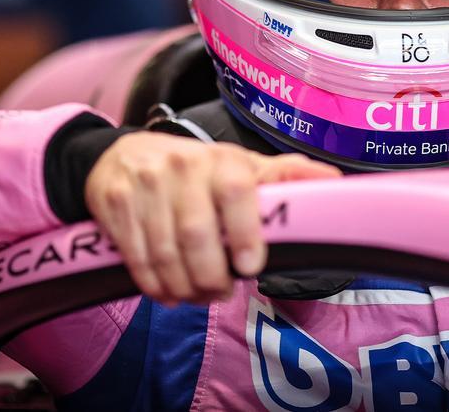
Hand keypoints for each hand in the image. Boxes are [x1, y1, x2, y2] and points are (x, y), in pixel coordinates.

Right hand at [84, 133, 339, 303]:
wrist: (120, 154)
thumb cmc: (195, 169)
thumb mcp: (240, 166)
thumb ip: (285, 177)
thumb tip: (335, 182)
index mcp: (220, 160)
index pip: (238, 191)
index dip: (246, 232)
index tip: (250, 266)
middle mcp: (180, 168)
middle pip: (196, 234)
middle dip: (211, 276)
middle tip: (220, 292)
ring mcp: (143, 186)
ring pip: (164, 251)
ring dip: (183, 286)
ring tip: (196, 295)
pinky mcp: (113, 204)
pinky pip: (135, 257)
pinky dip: (153, 284)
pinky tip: (167, 291)